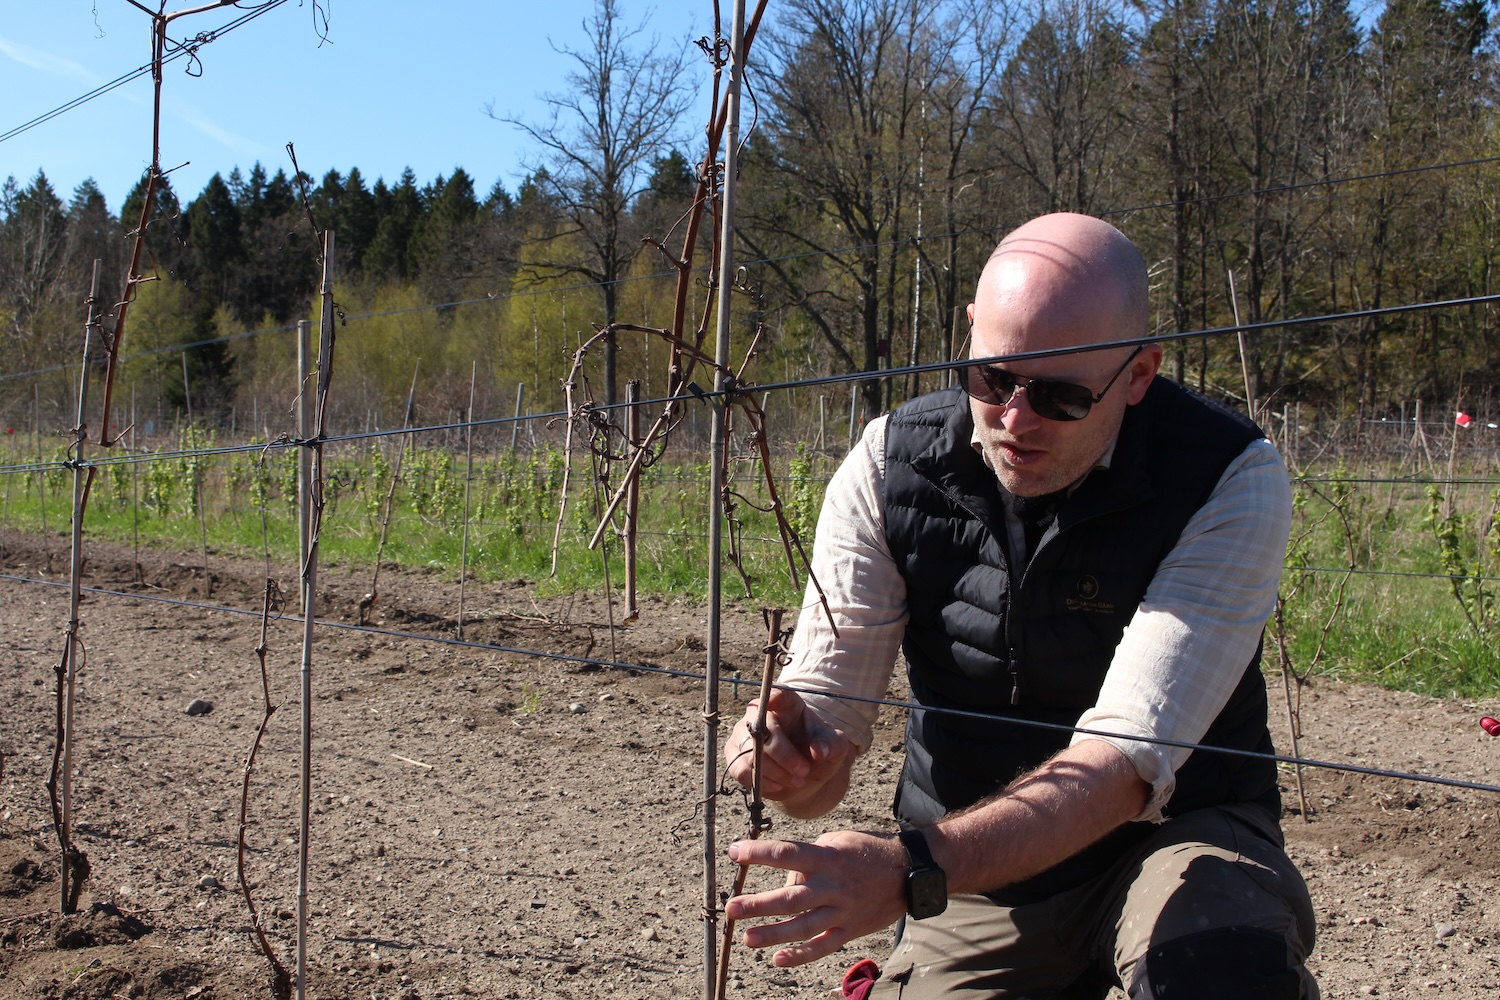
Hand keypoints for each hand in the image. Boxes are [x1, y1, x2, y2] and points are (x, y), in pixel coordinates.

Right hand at [724, 687, 852, 804]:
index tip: (774, 700)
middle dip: (785, 756)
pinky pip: (740, 769)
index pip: (780, 696)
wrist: (804, 776)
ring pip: (751, 753)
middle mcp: (760, 714)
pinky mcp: (733, 754)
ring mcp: (742, 733)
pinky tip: (778, 786)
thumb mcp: (834, 747)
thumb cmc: (818, 753)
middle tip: (804, 771)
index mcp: (787, 705)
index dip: (775, 697)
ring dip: (776, 772)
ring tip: (796, 781)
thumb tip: (818, 750)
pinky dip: (761, 782)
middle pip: (764, 730)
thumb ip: (831, 745)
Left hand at [725, 830, 905, 966]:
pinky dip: (801, 955)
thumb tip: (785, 877)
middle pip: (791, 898)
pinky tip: (778, 958)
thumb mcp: (838, 840)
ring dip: (774, 934)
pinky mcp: (849, 930)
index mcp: (827, 858)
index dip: (759, 853)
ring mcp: (842, 911)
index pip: (787, 854)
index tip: (734, 852)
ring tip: (747, 938)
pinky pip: (823, 946)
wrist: (908, 872)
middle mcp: (833, 886)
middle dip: (759, 904)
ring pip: (804, 927)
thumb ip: (809, 856)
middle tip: (732, 908)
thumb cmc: (866, 851)